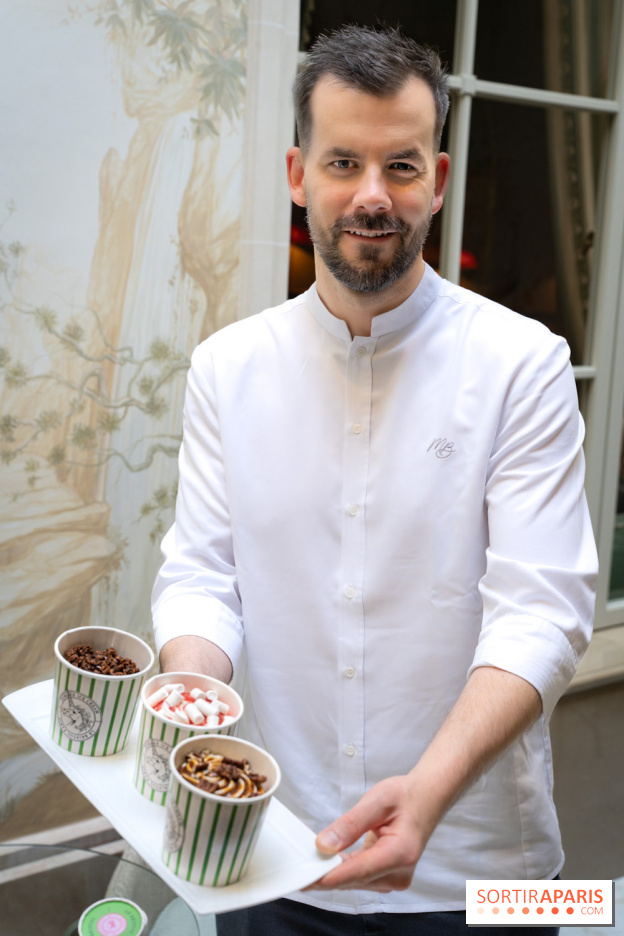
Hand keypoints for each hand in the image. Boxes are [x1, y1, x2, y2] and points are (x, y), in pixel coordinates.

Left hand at [306, 775, 430, 892]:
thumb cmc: (406, 796)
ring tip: (310, 861)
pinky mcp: (389, 878)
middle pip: (354, 880)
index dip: (330, 877)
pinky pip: (360, 878)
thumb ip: (351, 824)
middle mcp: (399, 873)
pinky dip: (343, 869)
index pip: (359, 871)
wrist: (426, 799)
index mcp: (400, 852)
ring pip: (355, 882)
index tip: (307, 879)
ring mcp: (395, 879)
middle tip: (299, 866)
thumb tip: (324, 844)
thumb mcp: (377, 800)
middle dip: (326, 874)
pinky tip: (329, 860)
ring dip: (333, 872)